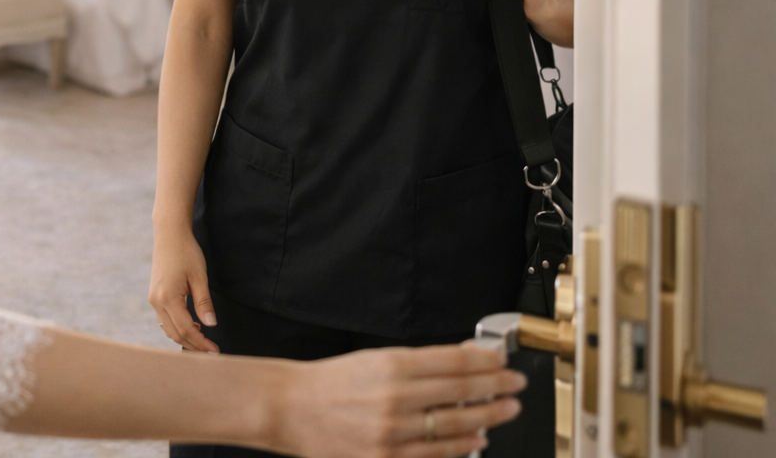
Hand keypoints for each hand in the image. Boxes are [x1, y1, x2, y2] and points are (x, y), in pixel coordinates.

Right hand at [148, 226, 219, 352]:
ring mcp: (153, 299)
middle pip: (175, 334)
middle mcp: (156, 301)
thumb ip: (204, 302)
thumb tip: (211, 325)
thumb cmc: (186, 252)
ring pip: (168, 329)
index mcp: (168, 298)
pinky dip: (177, 327)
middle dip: (193, 346)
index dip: (201, 343)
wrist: (169, 235)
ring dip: (185, 338)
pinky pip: (165, 319)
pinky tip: (192, 324)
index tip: (215, 350)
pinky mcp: (154, 296)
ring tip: (203, 340)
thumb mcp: (199, 277)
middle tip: (211, 352)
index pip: (186, 329)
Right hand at [267, 344, 525, 457]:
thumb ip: (420, 361)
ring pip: (454, 425)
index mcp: (390, 365)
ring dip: (487, 417)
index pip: (452, 362)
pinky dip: (461, 446)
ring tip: (505, 410)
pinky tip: (477, 439)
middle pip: (460, 392)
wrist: (291, 408)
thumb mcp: (374, 358)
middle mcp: (393, 398)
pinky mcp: (386, 457)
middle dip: (495, 388)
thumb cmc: (329, 382)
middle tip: (514, 386)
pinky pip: (435, 454)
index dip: (485, 361)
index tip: (502, 362)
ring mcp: (391, 432)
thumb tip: (462, 357)